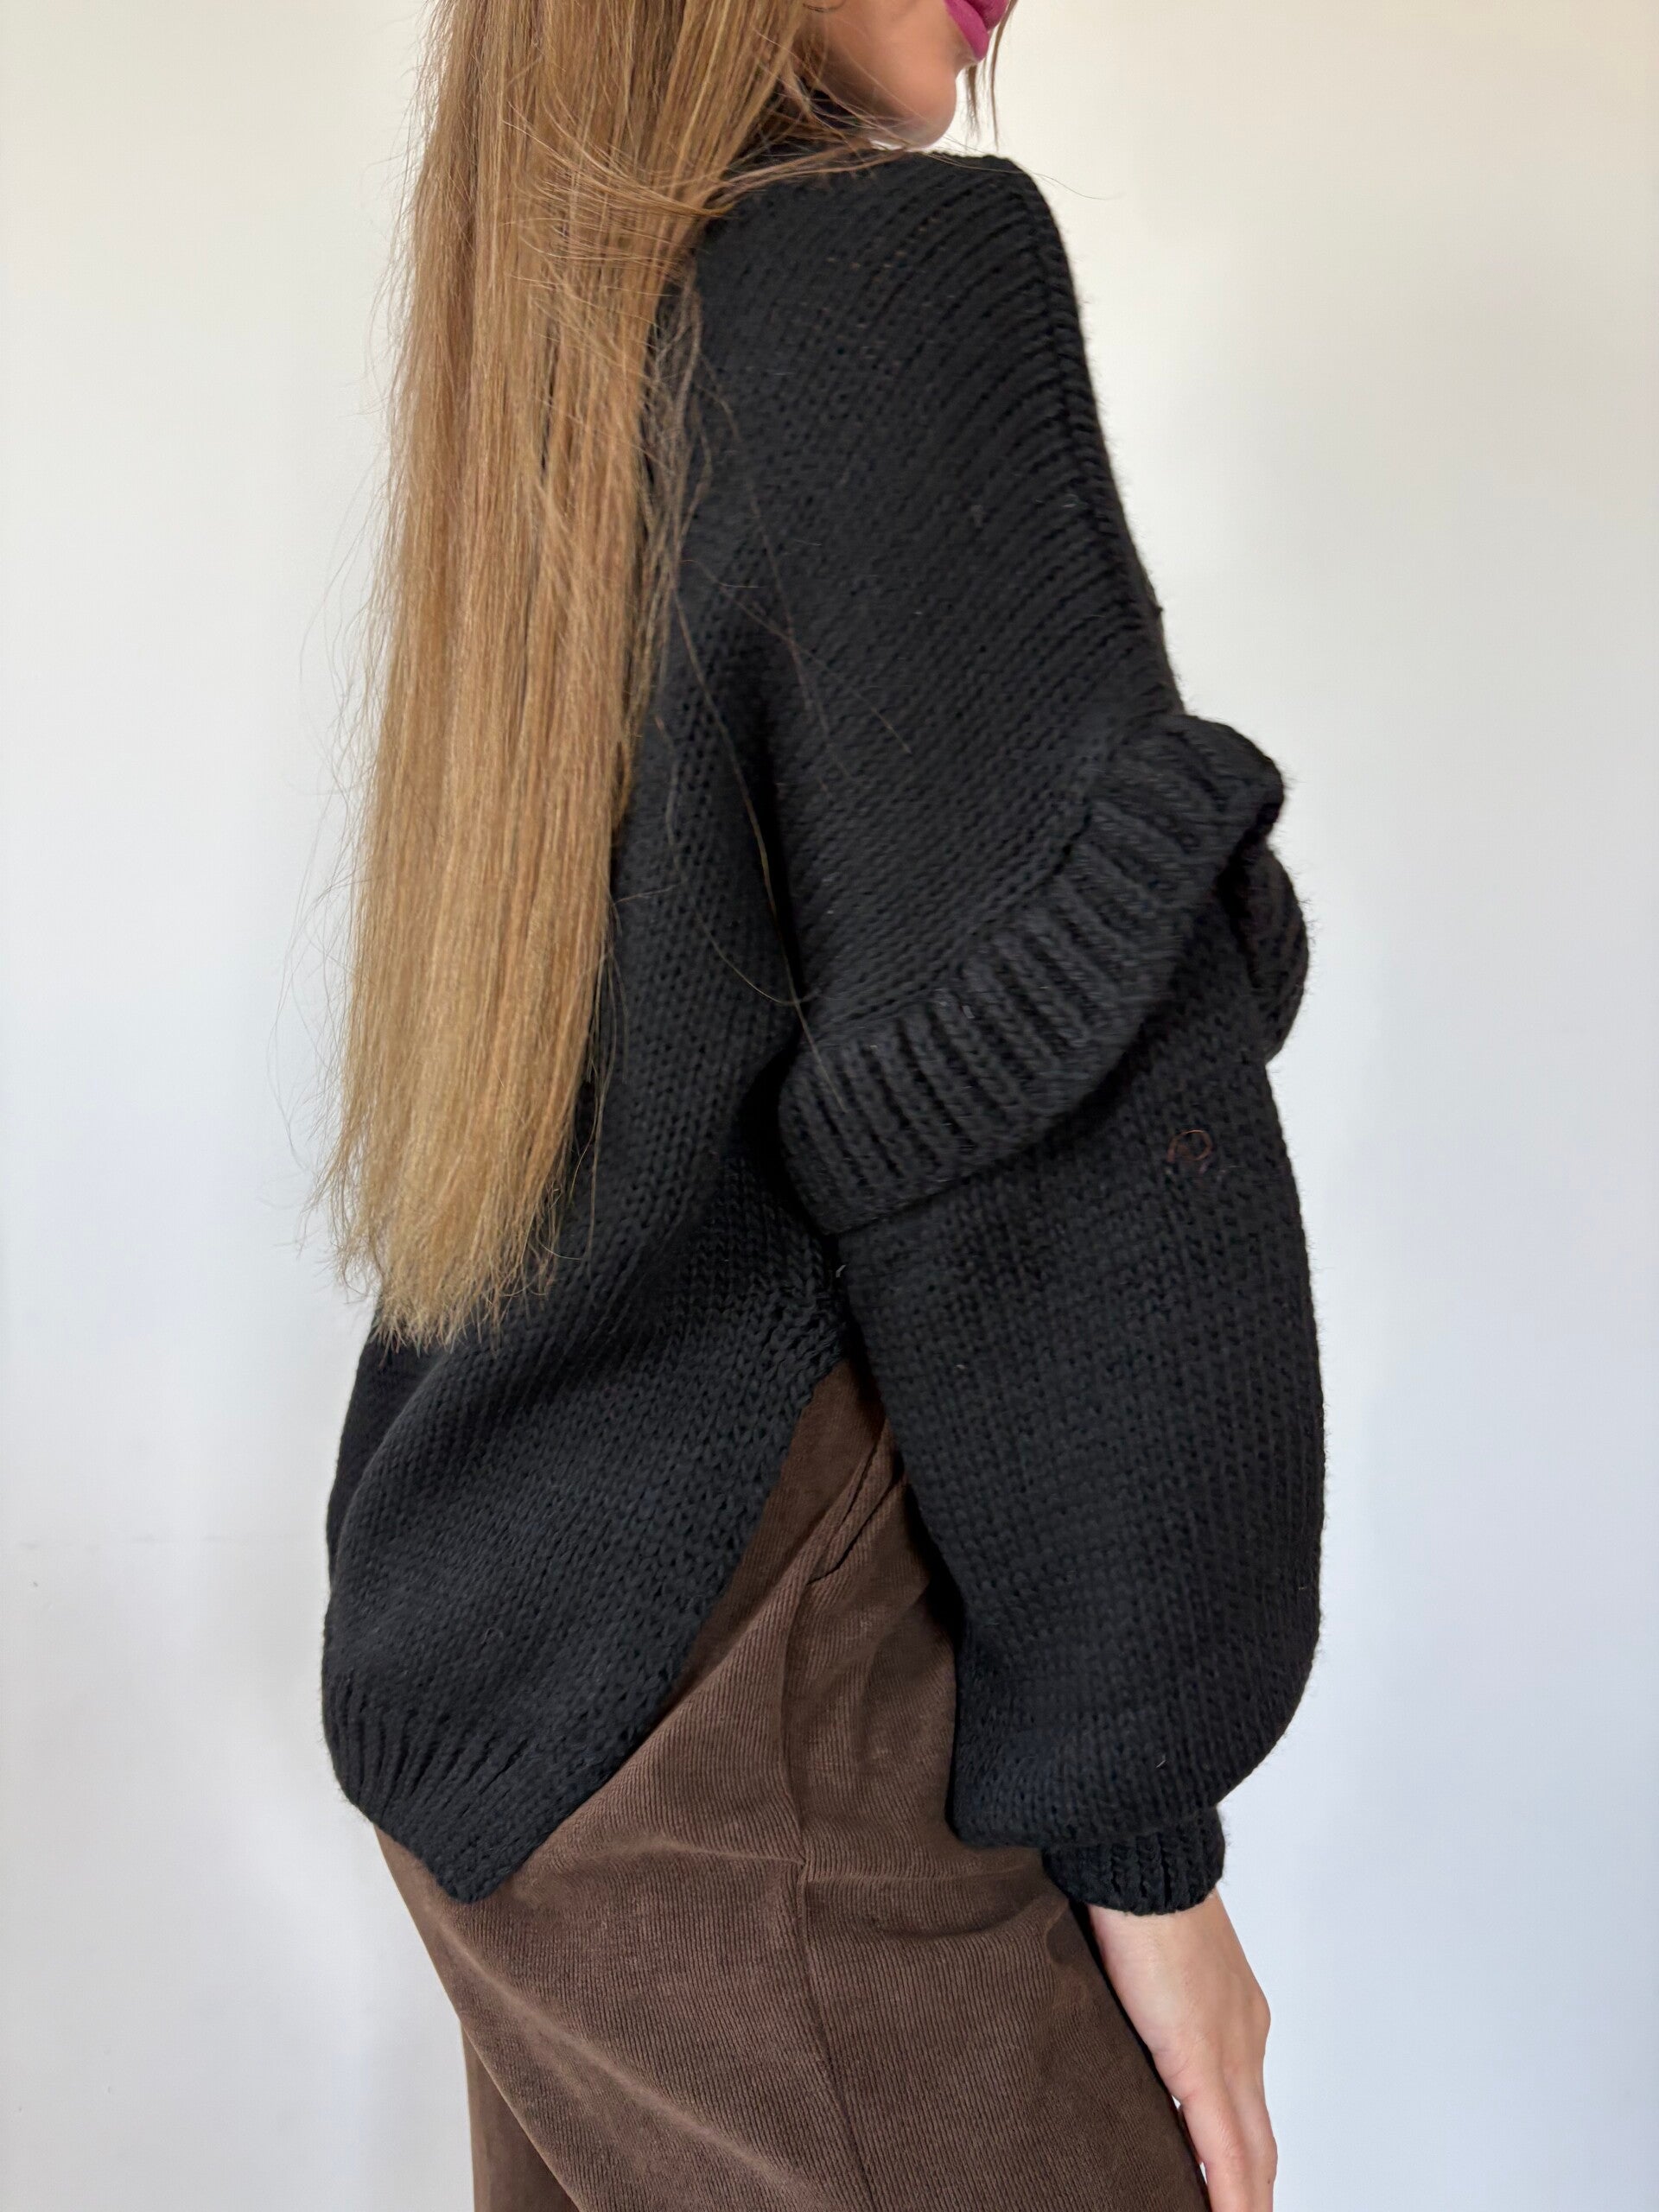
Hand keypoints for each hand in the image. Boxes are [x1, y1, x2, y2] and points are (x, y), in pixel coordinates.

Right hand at [1088, 1889, 1275, 2211]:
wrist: (1140, 1846)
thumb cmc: (1133, 1881)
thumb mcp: (1144, 1953)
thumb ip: (1146, 1997)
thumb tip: (1123, 2011)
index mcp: (1234, 2011)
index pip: (1247, 2106)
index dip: (1245, 2157)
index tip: (1239, 2191)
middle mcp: (1245, 2035)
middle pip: (1260, 2142)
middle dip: (1254, 2194)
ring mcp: (1230, 2048)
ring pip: (1253, 2155)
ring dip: (1248, 2202)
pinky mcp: (1200, 2057)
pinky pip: (1225, 2151)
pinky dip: (1231, 2196)